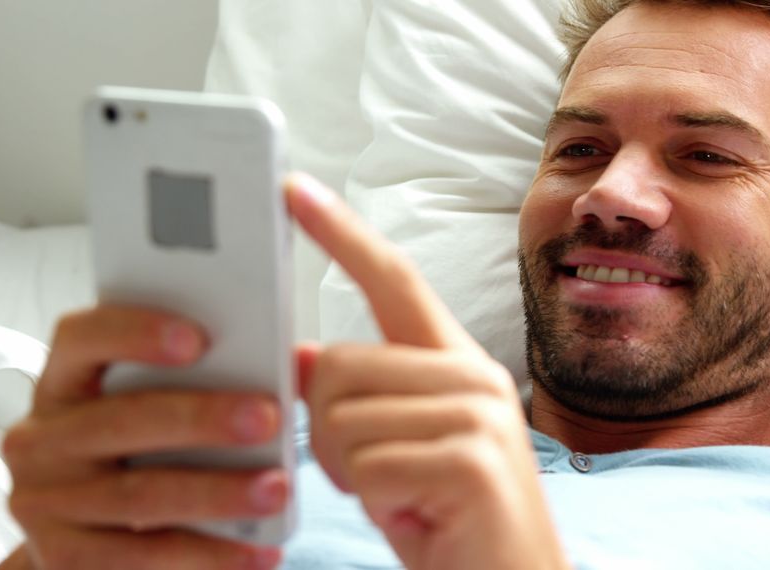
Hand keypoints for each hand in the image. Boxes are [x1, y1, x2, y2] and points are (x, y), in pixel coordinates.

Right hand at [1, 306, 285, 569]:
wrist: (92, 534)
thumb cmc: (141, 449)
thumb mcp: (150, 405)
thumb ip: (199, 378)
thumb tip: (287, 363)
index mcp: (65, 381)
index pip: (83, 338)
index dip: (135, 332)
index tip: (197, 340)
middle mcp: (43, 438)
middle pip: (122, 420)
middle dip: (201, 418)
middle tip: (268, 418)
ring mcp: (47, 502)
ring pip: (138, 496)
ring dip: (217, 493)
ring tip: (276, 490)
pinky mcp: (64, 556)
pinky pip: (141, 557)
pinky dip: (206, 554)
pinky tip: (256, 549)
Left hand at [286, 173, 568, 569]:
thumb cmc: (447, 521)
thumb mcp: (390, 451)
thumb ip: (356, 399)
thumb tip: (298, 359)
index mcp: (454, 363)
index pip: (392, 279)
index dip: (340, 233)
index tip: (292, 191)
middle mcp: (472, 375)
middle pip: (336, 362)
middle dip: (326, 432)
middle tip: (371, 474)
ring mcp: (478, 414)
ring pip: (341, 419)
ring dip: (350, 475)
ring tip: (399, 497)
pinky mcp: (472, 460)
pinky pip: (367, 467)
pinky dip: (373, 504)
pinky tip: (414, 517)